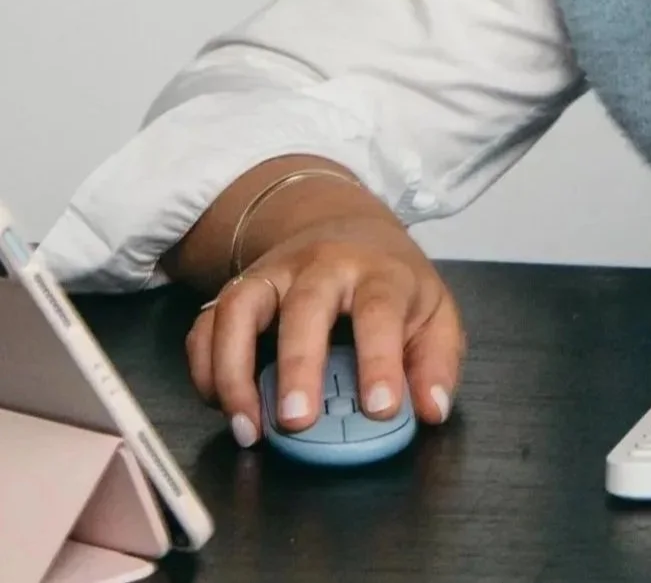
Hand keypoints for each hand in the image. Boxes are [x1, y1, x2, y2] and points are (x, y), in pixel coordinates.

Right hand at [183, 214, 464, 446]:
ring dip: (234, 372)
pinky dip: (205, 368)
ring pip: (239, 310)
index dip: (380, 360)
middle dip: (299, 365)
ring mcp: (273, 275)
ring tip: (249, 428)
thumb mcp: (434, 315)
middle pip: (305, 306)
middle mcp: (323, 266)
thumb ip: (437, 363)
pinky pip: (205, 326)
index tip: (379, 409)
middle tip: (297, 422)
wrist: (347, 230)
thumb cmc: (393, 285)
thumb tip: (430, 411)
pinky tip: (221, 405)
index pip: (381, 310)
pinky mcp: (235, 291)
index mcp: (380, 272)